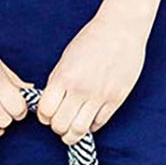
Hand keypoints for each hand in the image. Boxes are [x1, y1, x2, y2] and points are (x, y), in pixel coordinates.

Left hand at [38, 11, 147, 144]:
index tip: (48, 115)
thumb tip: (51, 103)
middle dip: (57, 128)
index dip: (44, 117)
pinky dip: (91, 127)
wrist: (121, 29)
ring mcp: (99, 96)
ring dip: (72, 135)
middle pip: (60, 125)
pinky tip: (89, 119)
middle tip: (60, 124)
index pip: (45, 111)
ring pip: (79, 130)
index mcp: (64, 77)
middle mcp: (80, 89)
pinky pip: (99, 124)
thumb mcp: (66, 58)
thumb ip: (58, 81)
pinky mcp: (116, 100)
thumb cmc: (92, 39)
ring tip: (72, 130)